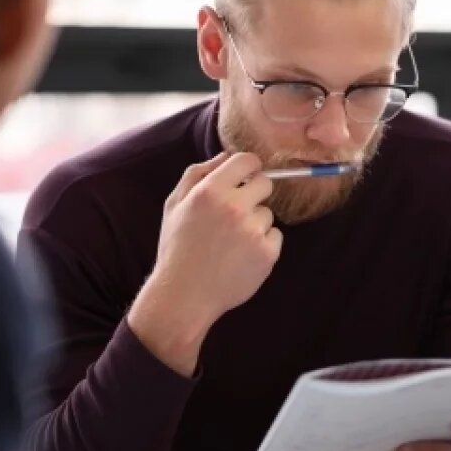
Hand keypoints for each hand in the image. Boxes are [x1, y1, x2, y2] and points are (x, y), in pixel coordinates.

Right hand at [128, 152, 281, 375]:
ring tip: (231, 243)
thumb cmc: (177, 248)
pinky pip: (275, 236)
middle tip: (236, 214)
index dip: (248, 167)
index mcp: (210, 191)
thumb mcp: (175, 205)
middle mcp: (234, 207)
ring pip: (267, 214)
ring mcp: (253, 231)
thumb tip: (225, 156)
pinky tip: (241, 256)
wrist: (184, 295)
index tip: (245, 177)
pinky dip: (263, 245)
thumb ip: (198, 174)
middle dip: (254, 194)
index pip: (247, 160)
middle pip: (265, 184)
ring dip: (255, 224)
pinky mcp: (267, 253)